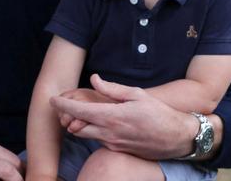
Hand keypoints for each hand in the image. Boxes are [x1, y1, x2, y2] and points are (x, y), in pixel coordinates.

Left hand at [49, 74, 196, 160]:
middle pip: (77, 126)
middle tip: (62, 105)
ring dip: (78, 124)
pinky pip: (99, 140)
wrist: (177, 138)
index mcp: (112, 116)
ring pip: (87, 135)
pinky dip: (92, 130)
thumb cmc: (158, 112)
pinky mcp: (118, 150)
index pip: (79, 110)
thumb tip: (93, 79)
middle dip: (66, 116)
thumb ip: (111, 88)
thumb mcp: (136, 94)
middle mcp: (110, 133)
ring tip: (75, 112)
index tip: (52, 98)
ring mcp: (114, 144)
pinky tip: (96, 121)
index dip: (63, 104)